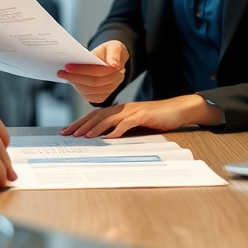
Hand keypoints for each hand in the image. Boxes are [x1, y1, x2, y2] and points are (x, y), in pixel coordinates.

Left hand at [57, 40, 128, 102]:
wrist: (111, 58)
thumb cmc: (109, 51)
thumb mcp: (113, 46)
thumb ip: (114, 54)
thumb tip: (114, 64)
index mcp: (118, 68)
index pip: (100, 71)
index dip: (83, 70)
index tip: (68, 66)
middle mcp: (116, 81)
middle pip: (94, 82)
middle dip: (76, 77)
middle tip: (62, 72)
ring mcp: (110, 89)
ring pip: (91, 91)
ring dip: (75, 84)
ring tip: (64, 76)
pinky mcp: (104, 96)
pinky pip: (90, 97)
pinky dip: (80, 90)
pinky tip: (72, 82)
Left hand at [60, 94, 223, 138]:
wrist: (179, 109)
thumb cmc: (158, 118)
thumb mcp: (136, 123)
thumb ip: (122, 128)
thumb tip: (105, 139)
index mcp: (120, 110)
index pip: (95, 115)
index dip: (81, 122)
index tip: (68, 131)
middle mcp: (123, 108)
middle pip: (97, 116)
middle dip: (81, 125)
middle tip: (68, 134)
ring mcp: (133, 111)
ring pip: (108, 118)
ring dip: (95, 128)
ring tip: (83, 136)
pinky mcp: (143, 115)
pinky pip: (127, 123)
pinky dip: (117, 130)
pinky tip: (109, 138)